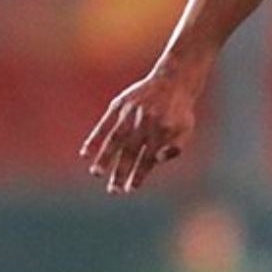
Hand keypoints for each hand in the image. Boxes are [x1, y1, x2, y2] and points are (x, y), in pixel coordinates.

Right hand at [81, 64, 205, 194]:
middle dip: (121, 172)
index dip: (139, 174)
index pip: (148, 158)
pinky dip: (94, 138)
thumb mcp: (186, 129)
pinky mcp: (120, 105)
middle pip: (131, 151)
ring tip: (96, 173)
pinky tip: (85, 153)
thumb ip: (176, 147)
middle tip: (113, 191)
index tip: (130, 189)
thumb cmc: (179, 111)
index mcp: (163, 131)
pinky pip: (104, 123)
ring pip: (116, 138)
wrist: (174, 79)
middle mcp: (146, 122)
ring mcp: (132, 113)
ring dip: (105, 157)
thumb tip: (157, 160)